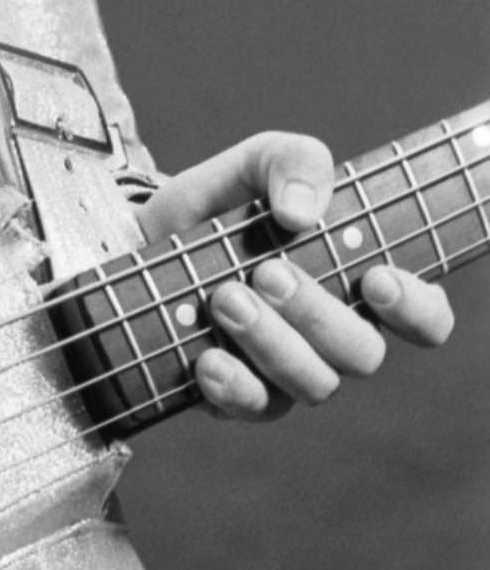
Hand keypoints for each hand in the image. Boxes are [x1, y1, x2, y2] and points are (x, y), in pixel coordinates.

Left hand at [139, 131, 453, 419]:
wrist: (144, 237)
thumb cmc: (222, 202)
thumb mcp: (258, 161)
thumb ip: (295, 162)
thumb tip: (304, 212)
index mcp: (360, 281)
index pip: (425, 316)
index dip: (416, 309)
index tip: (376, 278)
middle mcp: (332, 337)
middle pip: (362, 354)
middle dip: (318, 315)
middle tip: (267, 272)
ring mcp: (288, 371)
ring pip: (313, 385)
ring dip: (273, 343)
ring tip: (226, 298)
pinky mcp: (237, 395)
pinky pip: (254, 408)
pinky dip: (234, 386)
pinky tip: (208, 357)